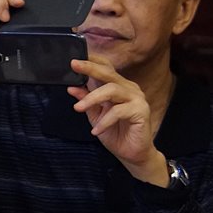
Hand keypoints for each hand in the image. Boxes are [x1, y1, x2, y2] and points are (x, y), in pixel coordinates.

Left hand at [68, 58, 168, 183]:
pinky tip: (96, 131)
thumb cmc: (115, 133)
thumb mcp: (95, 116)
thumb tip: (71, 87)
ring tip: (78, 109)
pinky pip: (119, 111)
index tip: (74, 58)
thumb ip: (86, 101)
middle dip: (90, 68)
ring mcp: (137, 98)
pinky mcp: (141, 111)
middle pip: (109, 73)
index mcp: (118, 86)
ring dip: (92, 98)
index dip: (92, 61)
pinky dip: (105, 121)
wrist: (131, 154)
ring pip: (112, 89)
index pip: (105, 68)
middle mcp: (129, 88)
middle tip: (74, 65)